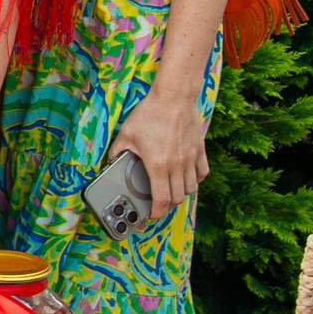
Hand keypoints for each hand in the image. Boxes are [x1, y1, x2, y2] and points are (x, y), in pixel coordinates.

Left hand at [109, 87, 208, 221]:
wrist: (174, 97)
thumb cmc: (149, 114)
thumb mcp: (126, 134)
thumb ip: (118, 152)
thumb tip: (110, 164)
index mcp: (158, 164)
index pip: (162, 200)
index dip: (156, 213)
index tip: (151, 216)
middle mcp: (177, 165)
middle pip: (177, 198)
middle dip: (166, 206)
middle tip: (157, 204)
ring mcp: (191, 158)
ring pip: (191, 189)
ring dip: (180, 194)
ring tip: (170, 192)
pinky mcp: (200, 150)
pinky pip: (203, 174)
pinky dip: (196, 180)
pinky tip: (186, 177)